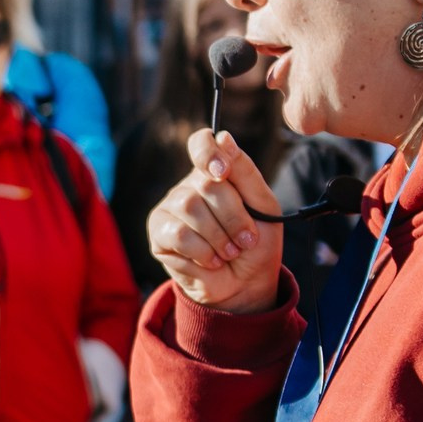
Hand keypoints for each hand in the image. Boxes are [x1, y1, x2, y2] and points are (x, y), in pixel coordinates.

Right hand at [147, 129, 286, 315]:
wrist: (245, 284)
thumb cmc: (256, 243)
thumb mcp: (263, 206)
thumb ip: (246, 172)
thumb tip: (224, 137)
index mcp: (214, 173)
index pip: (201, 144)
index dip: (208, 153)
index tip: (222, 172)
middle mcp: (189, 186)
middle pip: (206, 184)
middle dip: (233, 216)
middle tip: (246, 239)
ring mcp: (170, 209)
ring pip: (190, 207)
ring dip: (219, 236)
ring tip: (229, 252)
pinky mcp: (158, 235)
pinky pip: (177, 234)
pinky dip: (202, 251)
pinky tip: (212, 261)